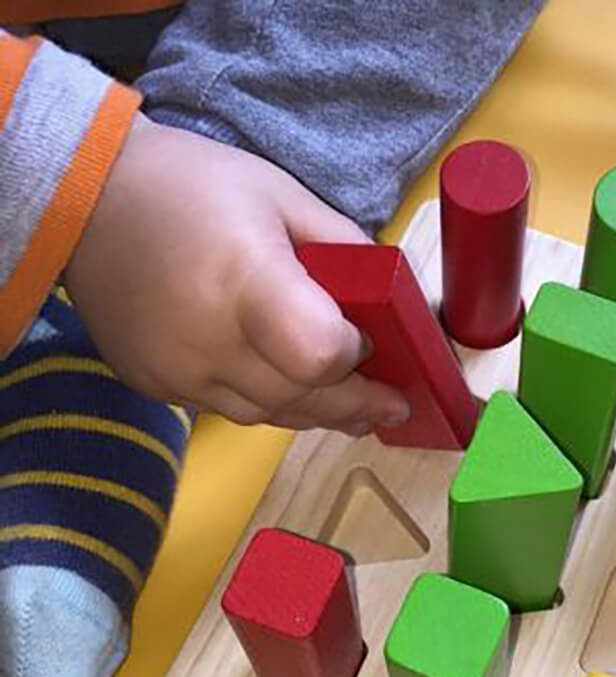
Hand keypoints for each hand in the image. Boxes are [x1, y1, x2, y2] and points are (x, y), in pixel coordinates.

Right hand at [64, 114, 409, 433]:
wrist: (84, 199)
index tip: (368, 342)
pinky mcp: (155, 386)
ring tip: (357, 410)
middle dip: (356, 402)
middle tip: (393, 406)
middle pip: (302, 398)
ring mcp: (176, 371)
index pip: (318, 353)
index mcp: (243, 281)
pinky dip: (269, 403)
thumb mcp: (282, 195)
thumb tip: (396, 302)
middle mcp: (207, 339)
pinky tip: (291, 390)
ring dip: (318, 412)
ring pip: (270, 415)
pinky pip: (231, 411)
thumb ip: (345, 250)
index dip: (352, 356)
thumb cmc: (193, 186)